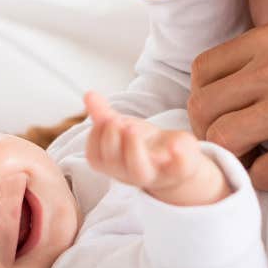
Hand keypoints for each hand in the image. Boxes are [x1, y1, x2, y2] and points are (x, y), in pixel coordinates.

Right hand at [83, 91, 227, 205]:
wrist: (176, 162)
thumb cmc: (143, 145)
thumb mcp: (123, 129)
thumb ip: (104, 114)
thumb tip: (88, 94)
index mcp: (115, 162)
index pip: (95, 157)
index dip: (96, 137)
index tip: (104, 118)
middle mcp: (131, 171)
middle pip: (114, 165)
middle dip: (112, 141)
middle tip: (117, 121)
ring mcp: (156, 173)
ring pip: (140, 172)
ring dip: (134, 150)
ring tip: (133, 128)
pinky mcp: (179, 170)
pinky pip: (177, 169)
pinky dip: (177, 157)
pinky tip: (174, 143)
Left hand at [188, 18, 267, 190]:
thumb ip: (265, 52)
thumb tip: (227, 84)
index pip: (203, 70)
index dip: (204, 94)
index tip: (221, 108)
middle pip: (203, 107)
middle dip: (207, 128)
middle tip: (229, 139)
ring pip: (222, 140)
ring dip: (230, 155)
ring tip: (250, 156)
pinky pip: (262, 174)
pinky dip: (263, 178)